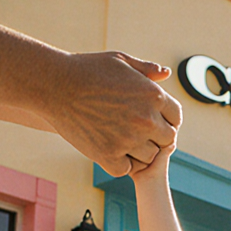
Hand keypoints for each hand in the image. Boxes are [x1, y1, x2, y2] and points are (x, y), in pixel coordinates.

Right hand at [44, 51, 181, 176]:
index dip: (166, 119)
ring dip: (139, 152)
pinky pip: (127, 169)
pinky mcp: (109, 156)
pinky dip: (121, 164)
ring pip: (149, 158)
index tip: (152, 120)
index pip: (176, 117)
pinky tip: (111, 151)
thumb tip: (166, 74)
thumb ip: (146, 69)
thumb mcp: (120, 60)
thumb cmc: (87, 68)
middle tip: (137, 133)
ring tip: (122, 141)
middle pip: (167, 140)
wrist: (54, 85)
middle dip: (155, 137)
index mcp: (154, 96)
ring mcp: (128, 140)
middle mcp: (146, 120)